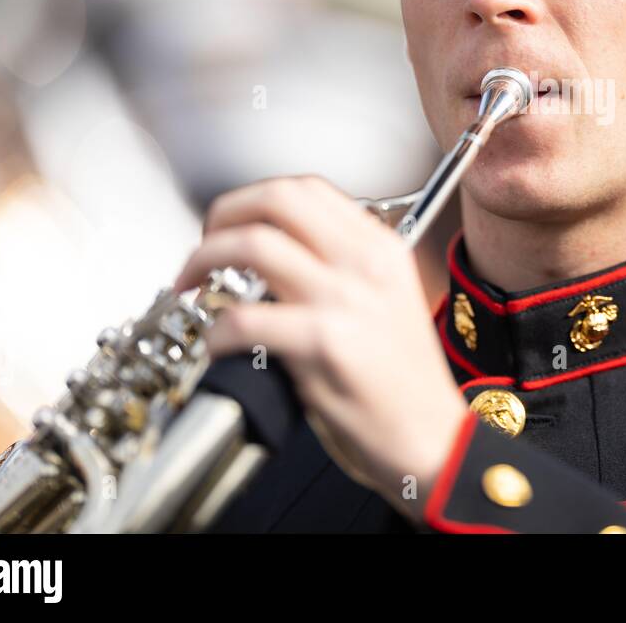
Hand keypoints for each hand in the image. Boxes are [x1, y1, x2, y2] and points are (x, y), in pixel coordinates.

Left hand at [172, 176, 468, 521]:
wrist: (432, 437)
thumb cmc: (404, 381)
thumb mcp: (386, 299)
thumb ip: (339, 268)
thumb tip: (270, 256)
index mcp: (381, 248)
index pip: (307, 188)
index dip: (253, 199)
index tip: (229, 224)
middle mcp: (365, 263)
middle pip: (277, 199)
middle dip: (223, 215)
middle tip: (202, 248)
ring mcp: (345, 299)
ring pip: (254, 244)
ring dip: (204, 261)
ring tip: (193, 288)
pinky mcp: (325, 342)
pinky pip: (245, 318)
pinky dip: (215, 331)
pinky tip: (217, 346)